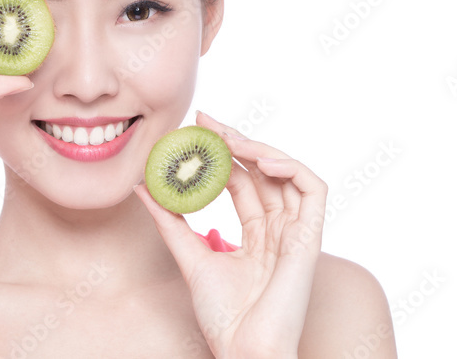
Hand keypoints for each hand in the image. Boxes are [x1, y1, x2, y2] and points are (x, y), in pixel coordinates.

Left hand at [135, 111, 327, 358]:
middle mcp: (280, 227)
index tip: (195, 130)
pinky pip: (313, 188)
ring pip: (288, 172)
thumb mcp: (189, 257)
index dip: (222, 152)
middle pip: (262, 171)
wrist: (243, 350)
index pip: (241, 180)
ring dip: (260, 149)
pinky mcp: (311, 235)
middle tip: (207, 121)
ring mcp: (297, 230)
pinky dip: (291, 167)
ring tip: (229, 138)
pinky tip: (262, 161)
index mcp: (258, 233)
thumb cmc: (224, 317)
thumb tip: (143, 187)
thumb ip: (170, 222)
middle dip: (236, 141)